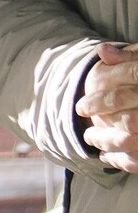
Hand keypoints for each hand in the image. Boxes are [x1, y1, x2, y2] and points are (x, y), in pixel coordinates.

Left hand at [79, 43, 137, 172]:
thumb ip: (129, 59)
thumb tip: (102, 51)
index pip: (124, 96)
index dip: (99, 103)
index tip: (80, 107)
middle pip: (130, 124)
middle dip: (103, 131)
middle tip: (86, 133)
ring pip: (135, 142)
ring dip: (110, 146)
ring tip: (93, 141)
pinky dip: (123, 161)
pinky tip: (108, 156)